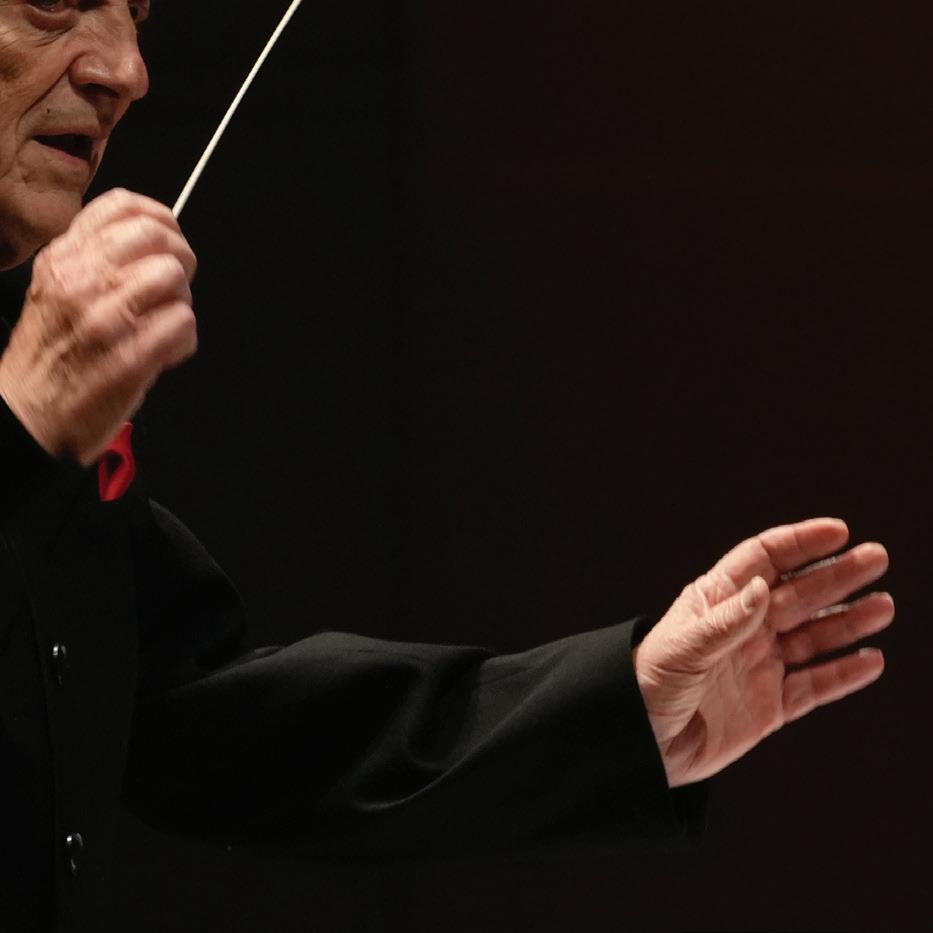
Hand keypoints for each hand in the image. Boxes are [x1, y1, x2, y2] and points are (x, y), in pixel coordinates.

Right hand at [0, 188, 196, 465]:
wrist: (28, 417)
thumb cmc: (49, 359)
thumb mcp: (56, 291)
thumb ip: (94, 260)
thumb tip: (148, 239)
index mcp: (63, 259)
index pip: (122, 206)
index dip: (160, 218)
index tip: (168, 239)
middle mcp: (81, 282)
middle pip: (157, 236)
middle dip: (179, 260)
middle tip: (173, 287)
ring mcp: (106, 318)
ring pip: (173, 277)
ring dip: (181, 302)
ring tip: (163, 325)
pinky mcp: (130, 357)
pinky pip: (183, 323)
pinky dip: (184, 340)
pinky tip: (164, 353)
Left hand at [633, 518, 891, 786]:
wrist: (640, 744)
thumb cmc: (647, 686)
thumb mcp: (681, 649)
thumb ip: (724, 623)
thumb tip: (764, 588)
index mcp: (717, 602)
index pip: (764, 560)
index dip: (799, 544)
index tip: (837, 532)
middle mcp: (743, 628)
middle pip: (798, 594)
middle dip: (836, 575)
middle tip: (877, 557)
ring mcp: (760, 665)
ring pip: (814, 636)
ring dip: (848, 620)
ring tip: (883, 605)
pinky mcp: (770, 704)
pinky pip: (815, 686)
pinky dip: (844, 674)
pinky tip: (871, 660)